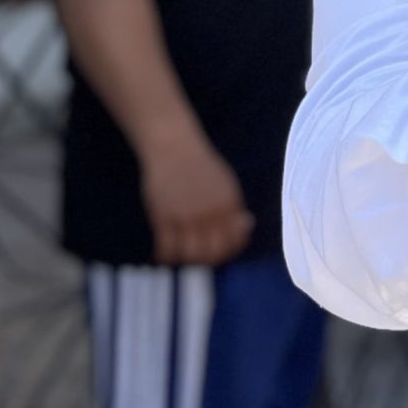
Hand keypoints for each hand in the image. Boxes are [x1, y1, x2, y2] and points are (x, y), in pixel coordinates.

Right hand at [139, 125, 252, 267]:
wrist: (173, 147)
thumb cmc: (200, 164)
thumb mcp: (226, 183)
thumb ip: (234, 206)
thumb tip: (245, 225)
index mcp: (229, 205)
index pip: (234, 241)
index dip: (228, 251)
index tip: (218, 251)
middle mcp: (210, 214)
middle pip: (213, 253)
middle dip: (207, 260)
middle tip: (199, 258)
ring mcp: (187, 216)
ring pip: (190, 255)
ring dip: (186, 261)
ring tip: (181, 256)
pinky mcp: (164, 216)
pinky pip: (167, 248)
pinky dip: (165, 256)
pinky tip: (162, 255)